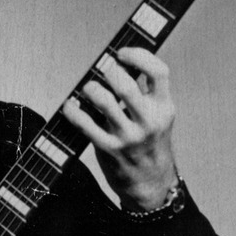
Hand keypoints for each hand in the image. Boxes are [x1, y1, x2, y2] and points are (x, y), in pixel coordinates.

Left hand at [62, 47, 177, 210]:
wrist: (150, 182)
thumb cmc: (149, 141)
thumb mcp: (158, 115)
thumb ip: (145, 90)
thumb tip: (120, 60)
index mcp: (164, 107)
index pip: (159, 71)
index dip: (139, 55)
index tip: (122, 53)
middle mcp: (149, 121)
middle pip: (126, 85)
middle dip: (108, 71)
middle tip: (103, 71)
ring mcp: (128, 136)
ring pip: (104, 101)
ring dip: (90, 89)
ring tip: (89, 89)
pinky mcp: (109, 148)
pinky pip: (85, 124)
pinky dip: (73, 111)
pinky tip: (70, 106)